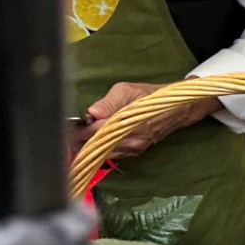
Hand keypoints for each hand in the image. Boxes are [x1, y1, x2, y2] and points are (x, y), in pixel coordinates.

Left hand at [82, 81, 221, 156]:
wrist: (177, 109)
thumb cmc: (150, 96)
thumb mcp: (126, 90)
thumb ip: (107, 103)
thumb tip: (90, 113)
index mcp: (124, 125)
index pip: (92, 132)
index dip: (76, 130)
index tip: (67, 126)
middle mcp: (128, 142)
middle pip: (95, 145)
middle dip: (81, 139)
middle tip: (70, 131)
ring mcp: (133, 149)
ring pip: (103, 152)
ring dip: (91, 144)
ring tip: (82, 134)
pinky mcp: (136, 152)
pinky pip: (113, 154)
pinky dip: (103, 147)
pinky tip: (99, 138)